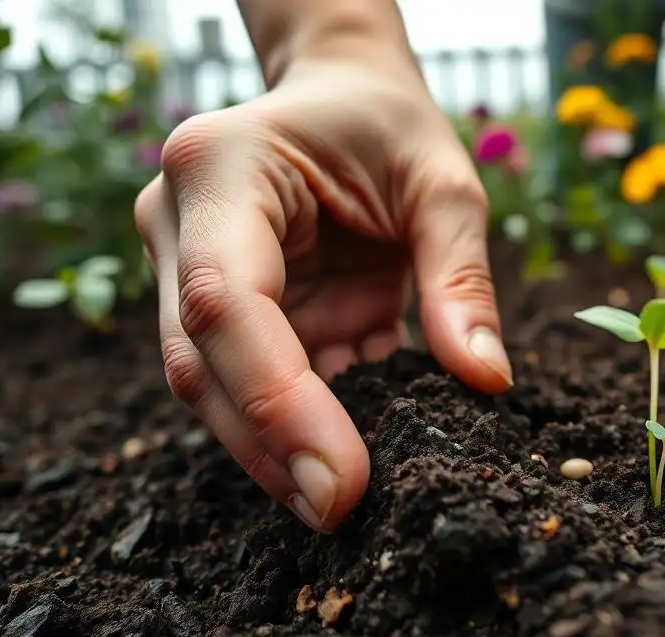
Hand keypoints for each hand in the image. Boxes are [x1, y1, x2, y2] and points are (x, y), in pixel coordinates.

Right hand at [135, 55, 511, 532]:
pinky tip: (343, 456)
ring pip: (211, 387)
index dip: (275, 400)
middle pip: (200, 362)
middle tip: (341, 514)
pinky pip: (250, 382)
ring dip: (276, 450)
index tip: (337, 478)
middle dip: (269, 447)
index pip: (225, 302)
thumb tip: (485, 384)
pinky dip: (299, 424)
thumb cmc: (388, 123)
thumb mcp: (444, 184)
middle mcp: (179, 223)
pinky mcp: (220, 308)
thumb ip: (461, 281)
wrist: (340, 95)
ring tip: (344, 504)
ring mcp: (185, 269)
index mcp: (221, 169)